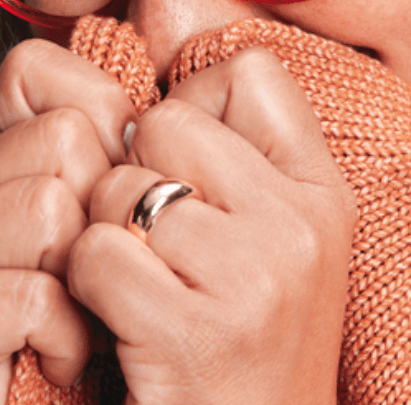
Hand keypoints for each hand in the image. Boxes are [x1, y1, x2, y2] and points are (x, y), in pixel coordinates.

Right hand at [0, 39, 136, 404]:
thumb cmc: (114, 313)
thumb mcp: (126, 213)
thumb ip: (131, 148)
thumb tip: (155, 104)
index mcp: (5, 155)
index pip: (35, 69)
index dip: (100, 114)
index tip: (120, 180)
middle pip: (62, 135)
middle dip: (105, 206)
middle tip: (102, 264)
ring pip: (46, 205)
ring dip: (88, 273)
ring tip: (87, 310)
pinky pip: (29, 294)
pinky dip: (66, 335)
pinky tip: (69, 355)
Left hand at [69, 48, 357, 404]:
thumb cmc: (250, 340)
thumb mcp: (277, 239)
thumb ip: (238, 153)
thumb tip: (159, 70)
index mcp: (323, 192)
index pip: (251, 71)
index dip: (197, 103)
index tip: (189, 164)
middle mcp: (299, 223)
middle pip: (168, 121)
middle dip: (139, 169)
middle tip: (157, 234)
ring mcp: (253, 275)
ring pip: (120, 185)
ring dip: (108, 231)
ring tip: (144, 280)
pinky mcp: (192, 332)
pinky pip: (95, 251)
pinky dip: (87, 284)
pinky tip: (121, 319)